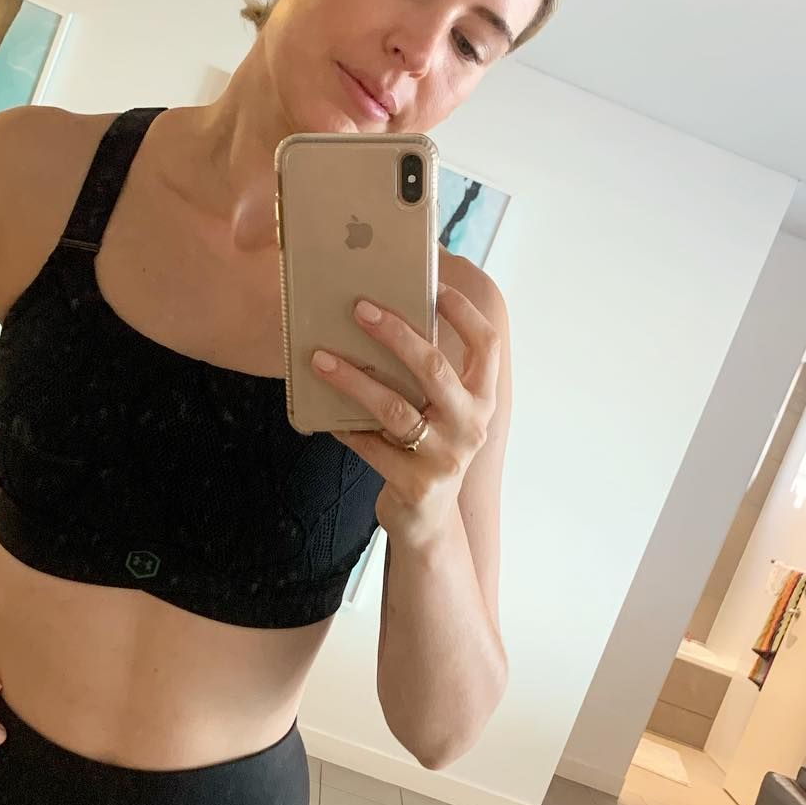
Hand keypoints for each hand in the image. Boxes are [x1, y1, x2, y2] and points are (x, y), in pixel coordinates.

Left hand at [312, 283, 499, 548]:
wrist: (426, 520)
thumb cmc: (427, 449)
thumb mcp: (440, 413)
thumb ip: (427, 376)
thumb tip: (383, 318)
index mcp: (482, 400)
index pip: (485, 345)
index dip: (462, 311)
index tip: (434, 284)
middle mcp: (472, 426)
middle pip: (434, 367)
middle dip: (395, 333)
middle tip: (358, 308)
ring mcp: (446, 457)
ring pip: (393, 408)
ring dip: (353, 379)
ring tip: (320, 359)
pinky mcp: (415, 483)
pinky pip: (370, 445)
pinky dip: (344, 426)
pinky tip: (322, 412)